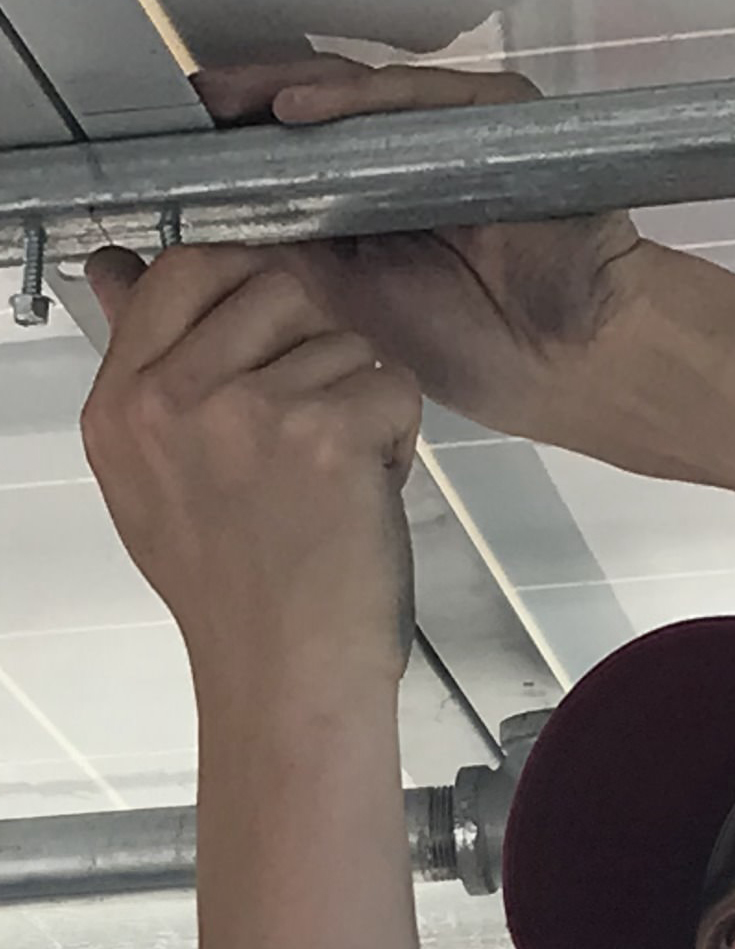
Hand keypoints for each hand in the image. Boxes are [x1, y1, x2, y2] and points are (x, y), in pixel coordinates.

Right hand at [80, 245, 421, 711]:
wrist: (285, 676)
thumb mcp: (150, 477)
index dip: (243, 282)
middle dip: (318, 346)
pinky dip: (401, 439)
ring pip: (344, 342)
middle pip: (274, 288)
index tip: (277, 328)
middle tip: (322, 423)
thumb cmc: (236, 595)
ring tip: (339, 478)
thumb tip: (117, 272)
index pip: (177, 272)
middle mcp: (174, 397)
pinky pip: (394, 386)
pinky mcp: (324, 433)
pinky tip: (370, 492)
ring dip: (363, 404)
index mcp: (123, 404)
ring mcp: (248, 410)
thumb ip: (148, 377)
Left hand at [193, 59, 647, 450]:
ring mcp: (452, 137)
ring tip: (229, 106)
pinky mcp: (492, 115)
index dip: (239, 160)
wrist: (578, 362)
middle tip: (189, 117)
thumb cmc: (488, 353)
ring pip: (357, 99)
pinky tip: (297, 112)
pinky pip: (412, 96)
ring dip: (287, 98)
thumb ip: (282, 271)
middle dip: (250, 117)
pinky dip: (354, 100)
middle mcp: (408, 165)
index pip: (297, 163)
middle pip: (318, 119)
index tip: (176, 168)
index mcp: (376, 213)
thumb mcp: (351, 313)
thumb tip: (188, 248)